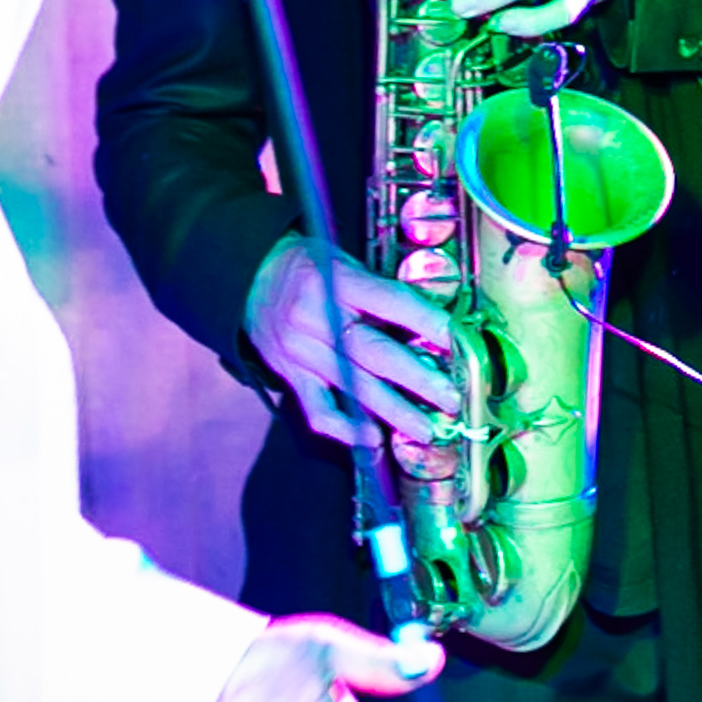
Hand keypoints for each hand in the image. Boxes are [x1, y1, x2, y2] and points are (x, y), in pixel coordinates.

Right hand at [247, 235, 461, 450]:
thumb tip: (429, 320)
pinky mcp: (291, 376)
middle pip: (374, 354)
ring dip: (393, 412)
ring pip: (353, 388)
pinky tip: (373, 440)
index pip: (389, 302)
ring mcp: (301, 352)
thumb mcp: (340, 261)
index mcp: (334, 282)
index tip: (456, 340)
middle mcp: (316, 319)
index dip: (425, 321)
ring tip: (426, 430)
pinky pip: (318, 409)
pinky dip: (346, 429)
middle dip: (417, 379)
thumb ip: (377, 290)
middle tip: (451, 399)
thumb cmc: (304, 266)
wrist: (245, 276)